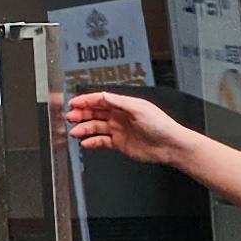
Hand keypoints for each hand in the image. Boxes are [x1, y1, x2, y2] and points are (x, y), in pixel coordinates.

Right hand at [65, 88, 191, 163]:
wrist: (170, 145)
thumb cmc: (161, 125)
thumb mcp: (139, 108)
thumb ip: (119, 102)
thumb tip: (103, 95)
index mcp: (124, 105)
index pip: (101, 100)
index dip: (86, 100)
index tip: (74, 103)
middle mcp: (119, 116)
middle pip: (95, 113)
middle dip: (81, 114)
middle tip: (70, 117)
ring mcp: (119, 130)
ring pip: (96, 127)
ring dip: (84, 128)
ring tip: (75, 132)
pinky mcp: (119, 144)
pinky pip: (102, 141)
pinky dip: (93, 142)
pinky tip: (86, 143)